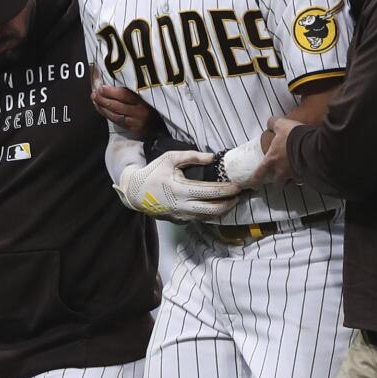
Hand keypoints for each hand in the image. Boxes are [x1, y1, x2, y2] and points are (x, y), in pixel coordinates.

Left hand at [93, 84, 161, 138]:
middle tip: (94, 93)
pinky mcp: (133, 130)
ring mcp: (136, 123)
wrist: (162, 124)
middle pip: (118, 106)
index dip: (111, 91)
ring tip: (95, 100)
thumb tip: (114, 83)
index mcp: (144, 101)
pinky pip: (117, 122)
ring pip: (115, 115)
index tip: (101, 87)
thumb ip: (134, 91)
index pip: (125, 95)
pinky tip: (101, 109)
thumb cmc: (152, 106)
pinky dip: (107, 115)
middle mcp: (139, 112)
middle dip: (103, 99)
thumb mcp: (147, 96)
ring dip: (102, 108)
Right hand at [116, 150, 241, 220]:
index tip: (239, 185)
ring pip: (210, 217)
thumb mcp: (170, 158)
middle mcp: (184, 206)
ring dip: (225, 209)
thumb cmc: (154, 172)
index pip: (211, 192)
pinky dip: (214, 213)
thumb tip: (212, 157)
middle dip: (231, 202)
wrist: (135, 193)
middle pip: (215, 209)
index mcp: (181, 190)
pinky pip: (202, 218)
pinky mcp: (181, 221)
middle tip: (241, 194)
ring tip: (235, 200)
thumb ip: (192, 156)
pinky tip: (221, 205)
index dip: (228, 190)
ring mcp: (183, 216)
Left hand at [250, 116, 301, 186]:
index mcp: (272, 160)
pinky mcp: (306, 175)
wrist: (311, 146)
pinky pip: (304, 179)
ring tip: (295, 176)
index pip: (259, 174)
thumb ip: (273, 123)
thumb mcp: (281, 124)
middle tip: (280, 179)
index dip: (255, 180)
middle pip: (277, 182)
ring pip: (291, 182)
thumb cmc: (293, 137)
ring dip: (292, 180)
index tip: (254, 186)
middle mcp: (282, 170)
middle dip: (278, 181)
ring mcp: (294, 175)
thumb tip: (270, 122)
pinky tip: (308, 171)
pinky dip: (305, 176)